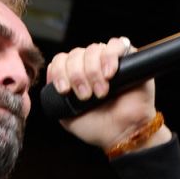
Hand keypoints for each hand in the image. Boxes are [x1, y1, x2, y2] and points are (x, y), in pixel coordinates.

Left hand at [46, 38, 169, 153]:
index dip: (60, 72)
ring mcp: (109, 60)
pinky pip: (116, 44)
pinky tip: (110, 74)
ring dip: (93, 71)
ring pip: (93, 49)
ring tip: (101, 92)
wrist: (123, 134)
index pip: (61, 60)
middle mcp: (91, 64)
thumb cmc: (98, 127)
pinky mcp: (129, 58)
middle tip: (86, 96)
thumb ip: (55, 98)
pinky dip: (110, 57)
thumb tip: (50, 77)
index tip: (65, 91)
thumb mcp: (67, 116)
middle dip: (77, 75)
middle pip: (76, 54)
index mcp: (76, 75)